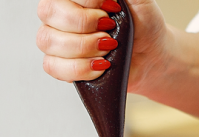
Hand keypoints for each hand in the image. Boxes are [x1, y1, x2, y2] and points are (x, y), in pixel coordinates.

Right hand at [36, 0, 168, 90]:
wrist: (150, 55)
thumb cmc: (143, 24)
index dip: (88, 2)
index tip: (112, 8)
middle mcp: (60, 12)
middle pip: (48, 12)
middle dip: (84, 24)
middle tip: (109, 29)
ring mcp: (56, 38)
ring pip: (48, 40)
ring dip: (83, 47)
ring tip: (107, 48)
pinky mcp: (59, 64)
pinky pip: (53, 66)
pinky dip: (80, 68)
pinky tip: (100, 65)